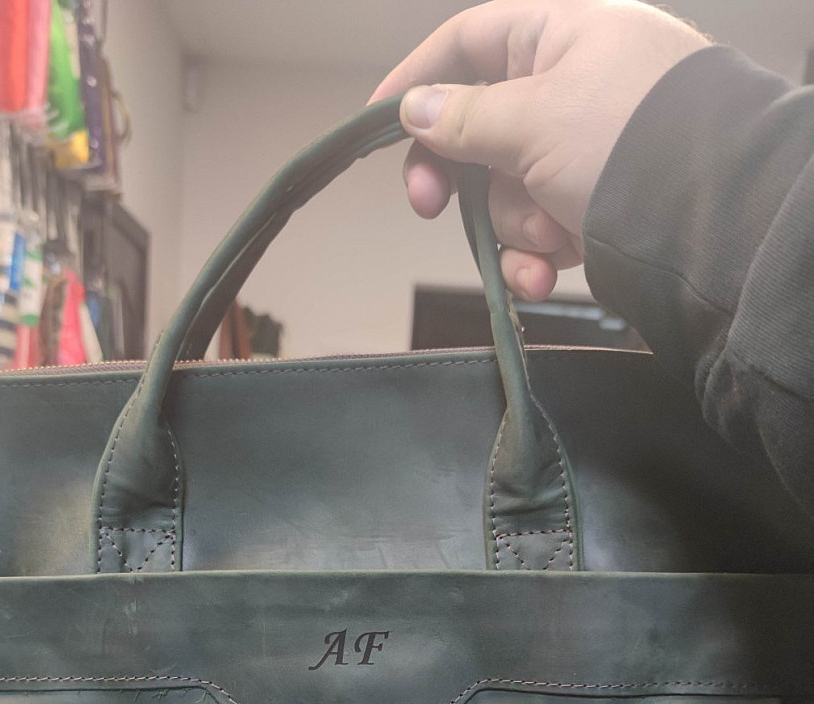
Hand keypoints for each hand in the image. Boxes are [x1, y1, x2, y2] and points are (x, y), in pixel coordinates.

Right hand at [371, 0, 708, 299]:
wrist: (717, 224)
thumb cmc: (632, 144)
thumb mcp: (534, 119)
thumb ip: (465, 118)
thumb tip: (416, 108)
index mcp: (565, 36)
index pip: (471, 41)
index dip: (419, 79)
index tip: (379, 124)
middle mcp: (576, 89)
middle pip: (480, 130)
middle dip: (463, 180)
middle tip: (431, 207)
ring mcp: (588, 154)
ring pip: (508, 193)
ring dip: (515, 227)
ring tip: (550, 239)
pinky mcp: (600, 210)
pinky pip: (542, 233)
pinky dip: (537, 259)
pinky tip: (548, 275)